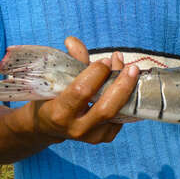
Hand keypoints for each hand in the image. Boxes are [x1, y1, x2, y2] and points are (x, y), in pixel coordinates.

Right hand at [7, 37, 139, 143]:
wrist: (47, 127)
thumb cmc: (50, 98)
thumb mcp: (54, 81)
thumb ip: (70, 61)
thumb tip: (73, 40)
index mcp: (59, 113)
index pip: (82, 92)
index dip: (96, 74)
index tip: (106, 60)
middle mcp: (76, 128)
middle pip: (106, 108)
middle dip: (122, 85)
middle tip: (132, 68)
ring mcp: (93, 136)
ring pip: (118, 113)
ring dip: (128, 90)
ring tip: (131, 71)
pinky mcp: (105, 138)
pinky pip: (122, 117)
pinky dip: (127, 100)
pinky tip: (127, 85)